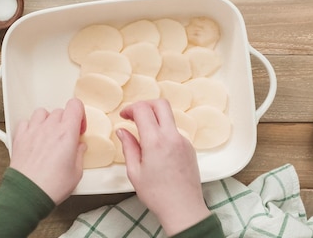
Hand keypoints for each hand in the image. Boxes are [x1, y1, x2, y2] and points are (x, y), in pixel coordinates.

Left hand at [9, 98, 86, 204]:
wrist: (28, 193)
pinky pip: (26, 122)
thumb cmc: (51, 185)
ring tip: (50, 135)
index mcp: (67, 133)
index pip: (75, 105)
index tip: (79, 128)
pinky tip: (35, 138)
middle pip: (60, 110)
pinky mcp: (20, 137)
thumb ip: (79, 155)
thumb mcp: (76, 173)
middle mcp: (49, 128)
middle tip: (66, 136)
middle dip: (65, 121)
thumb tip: (79, 148)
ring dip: (48, 121)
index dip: (80, 114)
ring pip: (42, 113)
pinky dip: (31, 127)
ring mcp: (33, 131)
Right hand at [118, 99, 210, 234]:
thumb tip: (123, 131)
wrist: (183, 208)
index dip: (130, 109)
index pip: (143, 110)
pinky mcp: (189, 147)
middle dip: (145, 104)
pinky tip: (156, 148)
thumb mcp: (135, 172)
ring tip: (143, 135)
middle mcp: (172, 137)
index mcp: (156, 141)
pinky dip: (163, 131)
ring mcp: (183, 141)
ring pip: (169, 117)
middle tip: (134, 116)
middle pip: (161, 104)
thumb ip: (128, 147)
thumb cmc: (157, 194)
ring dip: (155, 118)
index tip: (124, 116)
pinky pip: (174, 131)